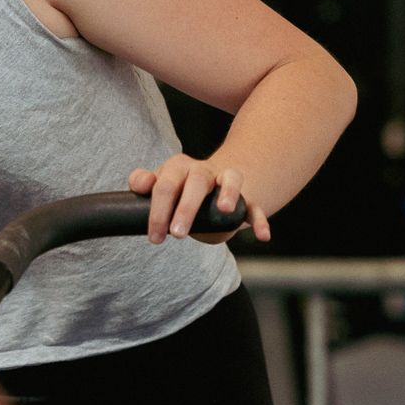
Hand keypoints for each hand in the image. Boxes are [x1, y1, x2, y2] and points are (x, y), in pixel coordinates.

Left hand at [127, 155, 271, 245]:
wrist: (206, 192)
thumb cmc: (176, 192)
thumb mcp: (157, 187)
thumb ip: (142, 182)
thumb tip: (141, 184)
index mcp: (178, 167)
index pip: (165, 185)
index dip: (158, 211)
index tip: (154, 237)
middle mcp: (202, 171)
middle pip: (196, 182)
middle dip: (186, 208)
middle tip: (177, 234)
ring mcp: (225, 181)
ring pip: (231, 179)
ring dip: (230, 193)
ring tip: (226, 210)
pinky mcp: (244, 199)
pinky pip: (254, 206)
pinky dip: (260, 220)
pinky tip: (263, 236)